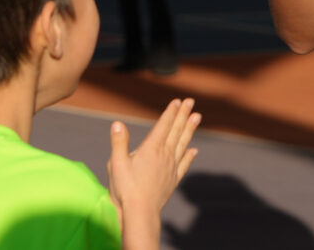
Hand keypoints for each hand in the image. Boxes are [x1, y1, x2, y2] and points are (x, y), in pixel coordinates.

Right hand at [108, 99, 199, 231]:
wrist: (140, 213)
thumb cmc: (125, 189)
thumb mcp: (116, 164)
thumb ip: (119, 142)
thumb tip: (117, 123)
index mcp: (151, 149)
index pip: (163, 126)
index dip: (170, 112)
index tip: (178, 101)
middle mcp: (165, 155)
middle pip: (176, 131)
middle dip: (183, 115)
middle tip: (191, 101)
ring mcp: (171, 168)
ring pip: (183, 144)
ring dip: (190, 129)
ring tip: (197, 117)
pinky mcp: (173, 180)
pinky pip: (184, 164)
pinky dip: (189, 156)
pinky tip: (194, 151)